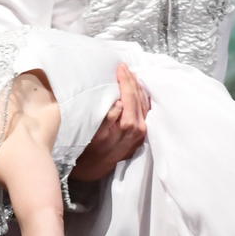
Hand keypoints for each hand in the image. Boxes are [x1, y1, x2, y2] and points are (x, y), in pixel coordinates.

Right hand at [66, 65, 150, 184]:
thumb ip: (110, 115)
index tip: (120, 67)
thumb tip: (120, 101)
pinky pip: (145, 111)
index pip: (130, 94)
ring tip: (131, 75)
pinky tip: (137, 91)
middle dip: (132, 80)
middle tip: (125, 68)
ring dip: (138, 88)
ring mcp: (142, 132)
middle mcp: (140, 128)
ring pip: (144, 103)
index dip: (125, 79)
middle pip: (139, 97)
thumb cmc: (90, 148)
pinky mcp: (141, 135)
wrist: (94, 168)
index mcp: (129, 124)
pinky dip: (141, 99)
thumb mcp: (95, 130)